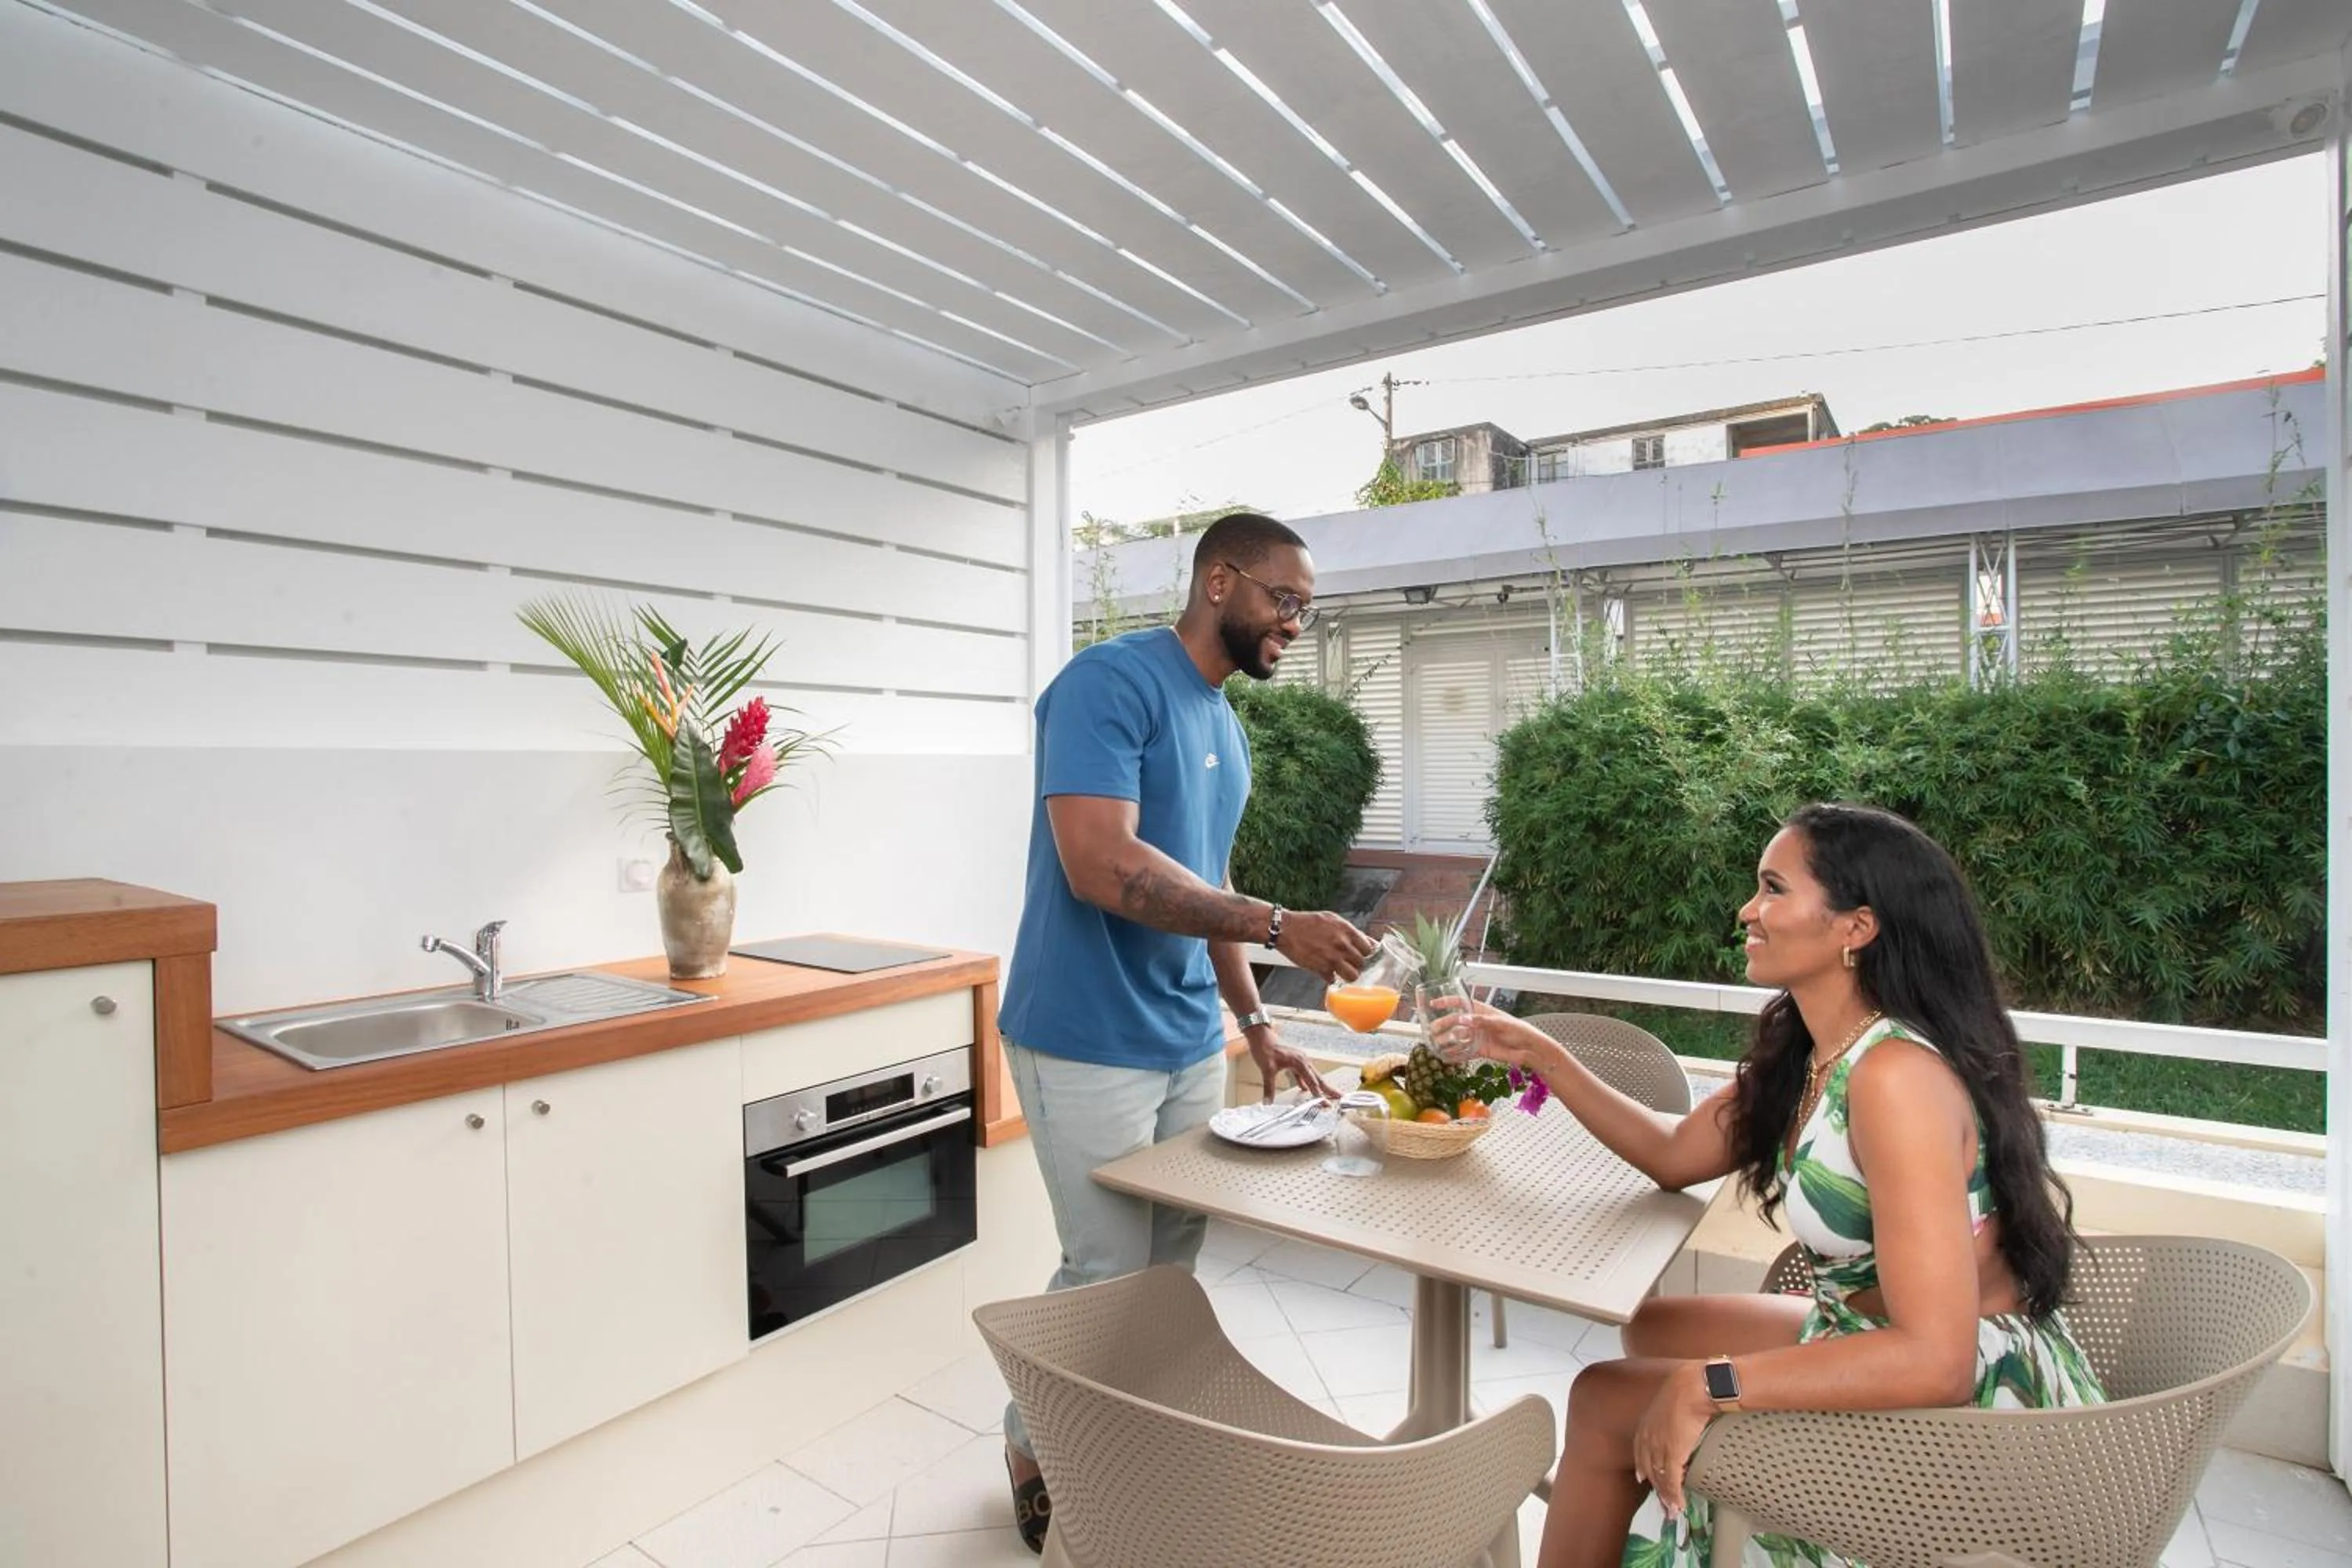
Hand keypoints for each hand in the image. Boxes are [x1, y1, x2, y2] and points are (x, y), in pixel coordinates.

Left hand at [1247, 1028, 1336, 1101]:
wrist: (1260, 1035)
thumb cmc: (1265, 1049)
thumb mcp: (1267, 1069)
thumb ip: (1269, 1087)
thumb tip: (1268, 1102)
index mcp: (1300, 1062)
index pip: (1312, 1082)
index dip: (1319, 1095)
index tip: (1326, 1104)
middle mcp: (1303, 1060)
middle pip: (1318, 1078)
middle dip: (1328, 1089)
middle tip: (1340, 1097)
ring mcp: (1300, 1060)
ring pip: (1312, 1076)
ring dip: (1320, 1086)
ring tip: (1328, 1095)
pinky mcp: (1294, 1061)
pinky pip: (1304, 1074)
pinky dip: (1306, 1082)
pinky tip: (1305, 1089)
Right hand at [1277, 910, 1376, 984]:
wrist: (1285, 929)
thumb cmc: (1307, 922)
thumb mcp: (1332, 919)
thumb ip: (1349, 931)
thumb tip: (1364, 941)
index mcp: (1347, 931)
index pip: (1369, 948)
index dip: (1366, 953)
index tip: (1363, 955)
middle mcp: (1342, 945)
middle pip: (1362, 963)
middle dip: (1357, 964)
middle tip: (1350, 963)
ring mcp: (1332, 958)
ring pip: (1353, 976)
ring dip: (1348, 975)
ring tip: (1342, 971)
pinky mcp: (1320, 969)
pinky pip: (1333, 980)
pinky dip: (1331, 978)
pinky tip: (1326, 971)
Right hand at [1428, 995, 1553, 1072]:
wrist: (1529, 1049)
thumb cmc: (1518, 1030)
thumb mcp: (1501, 1023)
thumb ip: (1481, 1021)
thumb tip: (1462, 1019)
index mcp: (1482, 1011)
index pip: (1461, 1003)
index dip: (1447, 1002)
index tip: (1433, 1004)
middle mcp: (1477, 1023)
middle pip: (1455, 1022)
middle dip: (1443, 1024)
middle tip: (1431, 1030)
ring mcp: (1478, 1037)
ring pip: (1458, 1037)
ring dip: (1446, 1040)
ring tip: (1435, 1044)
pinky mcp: (1480, 1050)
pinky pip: (1464, 1052)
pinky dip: (1455, 1054)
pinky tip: (1446, 1057)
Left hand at [1631, 1362, 1716, 1517]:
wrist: (1693, 1387)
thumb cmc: (1687, 1389)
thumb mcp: (1672, 1401)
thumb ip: (1673, 1412)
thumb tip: (1684, 1413)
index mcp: (1646, 1425)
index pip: (1642, 1453)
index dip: (1644, 1468)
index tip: (1645, 1479)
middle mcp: (1648, 1438)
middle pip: (1649, 1470)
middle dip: (1656, 1489)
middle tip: (1663, 1504)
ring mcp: (1659, 1447)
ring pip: (1660, 1478)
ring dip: (1666, 1497)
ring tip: (1672, 1511)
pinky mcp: (1673, 1454)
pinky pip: (1672, 1481)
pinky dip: (1675, 1495)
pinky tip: (1678, 1505)